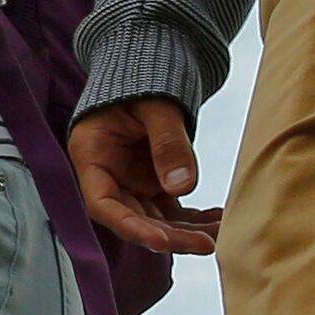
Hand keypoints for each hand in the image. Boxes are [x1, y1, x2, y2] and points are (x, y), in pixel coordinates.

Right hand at [70, 98, 220, 258]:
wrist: (146, 71)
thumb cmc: (142, 82)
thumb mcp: (156, 106)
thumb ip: (168, 142)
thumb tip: (182, 187)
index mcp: (92, 155)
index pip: (103, 204)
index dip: (130, 227)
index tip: (161, 241)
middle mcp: (108, 177)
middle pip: (133, 218)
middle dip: (170, 236)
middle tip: (207, 244)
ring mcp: (130, 182)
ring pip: (156, 220)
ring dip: (187, 232)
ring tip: (222, 233)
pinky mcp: (152, 184)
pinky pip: (173, 210)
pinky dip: (195, 219)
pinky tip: (220, 219)